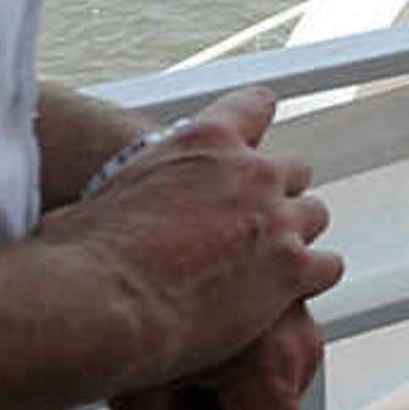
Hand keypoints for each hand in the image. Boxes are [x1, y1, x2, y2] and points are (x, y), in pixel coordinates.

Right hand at [41, 86, 342, 389]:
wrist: (99, 303)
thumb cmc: (81, 254)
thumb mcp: (102, 195)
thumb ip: (125, 188)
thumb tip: (89, 203)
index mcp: (204, 141)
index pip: (254, 107)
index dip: (258, 124)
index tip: (256, 141)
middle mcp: (251, 172)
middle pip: (295, 169)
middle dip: (277, 194)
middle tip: (253, 224)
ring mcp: (276, 220)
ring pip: (315, 215)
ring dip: (295, 237)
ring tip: (268, 265)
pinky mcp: (291, 269)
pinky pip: (327, 267)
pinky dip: (309, 280)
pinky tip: (285, 296)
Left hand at [107, 301, 322, 409]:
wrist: (149, 197)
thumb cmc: (135, 288)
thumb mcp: (134, 386)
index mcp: (268, 374)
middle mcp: (299, 347)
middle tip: (151, 406)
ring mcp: (299, 316)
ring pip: (258, 400)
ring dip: (213, 398)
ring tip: (163, 358)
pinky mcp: (288, 291)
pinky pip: (265, 355)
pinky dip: (223, 360)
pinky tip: (182, 334)